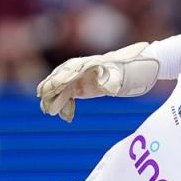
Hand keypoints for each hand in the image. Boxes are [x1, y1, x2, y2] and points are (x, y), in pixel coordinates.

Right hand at [37, 42, 158, 121]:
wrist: (138, 67)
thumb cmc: (132, 70)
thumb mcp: (126, 75)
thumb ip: (115, 80)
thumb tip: (108, 88)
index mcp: (93, 63)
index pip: (72, 69)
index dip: (60, 78)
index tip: (51, 87)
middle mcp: (84, 68)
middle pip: (62, 75)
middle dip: (51, 85)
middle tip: (42, 97)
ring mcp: (82, 77)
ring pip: (63, 86)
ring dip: (54, 97)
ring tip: (47, 110)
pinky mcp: (84, 86)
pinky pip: (70, 95)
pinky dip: (65, 105)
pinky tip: (64, 117)